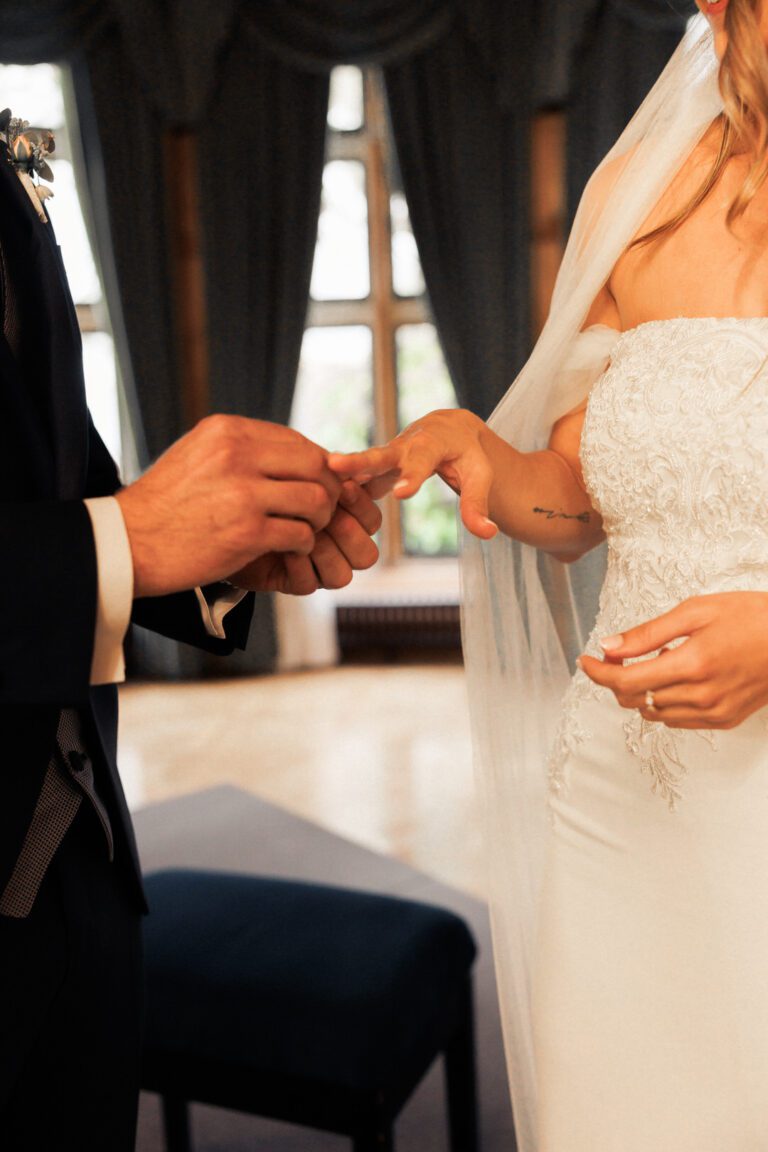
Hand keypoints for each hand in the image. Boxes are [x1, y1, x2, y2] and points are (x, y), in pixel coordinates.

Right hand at [116, 415, 340, 596]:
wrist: (127, 543)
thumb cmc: (164, 505)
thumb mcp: (197, 455)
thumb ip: (241, 449)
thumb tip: (291, 452)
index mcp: (226, 431)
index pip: (296, 441)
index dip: (315, 466)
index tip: (311, 486)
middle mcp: (236, 455)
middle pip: (315, 465)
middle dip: (327, 489)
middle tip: (319, 510)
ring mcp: (243, 494)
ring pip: (316, 499)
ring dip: (319, 519)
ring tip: (305, 529)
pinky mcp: (247, 532)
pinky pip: (301, 534)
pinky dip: (303, 544)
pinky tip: (290, 549)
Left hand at [228, 480, 381, 594]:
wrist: (224, 511)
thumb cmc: (263, 484)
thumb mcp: (295, 472)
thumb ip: (322, 470)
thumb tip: (342, 463)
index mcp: (346, 518)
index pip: (372, 521)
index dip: (362, 506)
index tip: (344, 486)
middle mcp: (336, 548)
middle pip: (367, 555)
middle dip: (347, 530)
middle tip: (326, 511)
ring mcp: (318, 569)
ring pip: (343, 575)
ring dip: (323, 549)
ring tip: (300, 527)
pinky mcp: (295, 582)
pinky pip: (310, 583)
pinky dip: (298, 563)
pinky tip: (281, 544)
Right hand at [327, 409, 497, 539]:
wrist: (448, 430)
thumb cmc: (468, 455)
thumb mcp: (480, 477)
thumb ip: (478, 505)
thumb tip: (489, 533)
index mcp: (435, 442)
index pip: (423, 460)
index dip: (412, 476)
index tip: (402, 494)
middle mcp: (406, 444)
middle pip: (382, 454)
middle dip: (360, 461)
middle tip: (336, 464)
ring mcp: (388, 454)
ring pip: (363, 463)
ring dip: (340, 471)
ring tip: (315, 479)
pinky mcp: (377, 465)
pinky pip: (357, 474)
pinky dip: (338, 483)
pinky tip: (315, 495)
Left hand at [578, 592, 767, 728]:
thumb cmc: (751, 616)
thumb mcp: (696, 611)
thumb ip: (648, 633)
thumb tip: (608, 646)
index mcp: (691, 664)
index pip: (625, 681)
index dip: (597, 673)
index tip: (584, 661)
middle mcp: (700, 695)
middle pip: (634, 700)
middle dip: (617, 680)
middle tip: (619, 656)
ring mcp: (713, 712)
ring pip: (653, 713)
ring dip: (641, 692)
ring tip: (657, 663)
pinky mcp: (724, 720)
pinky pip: (677, 720)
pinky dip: (665, 703)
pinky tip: (677, 679)